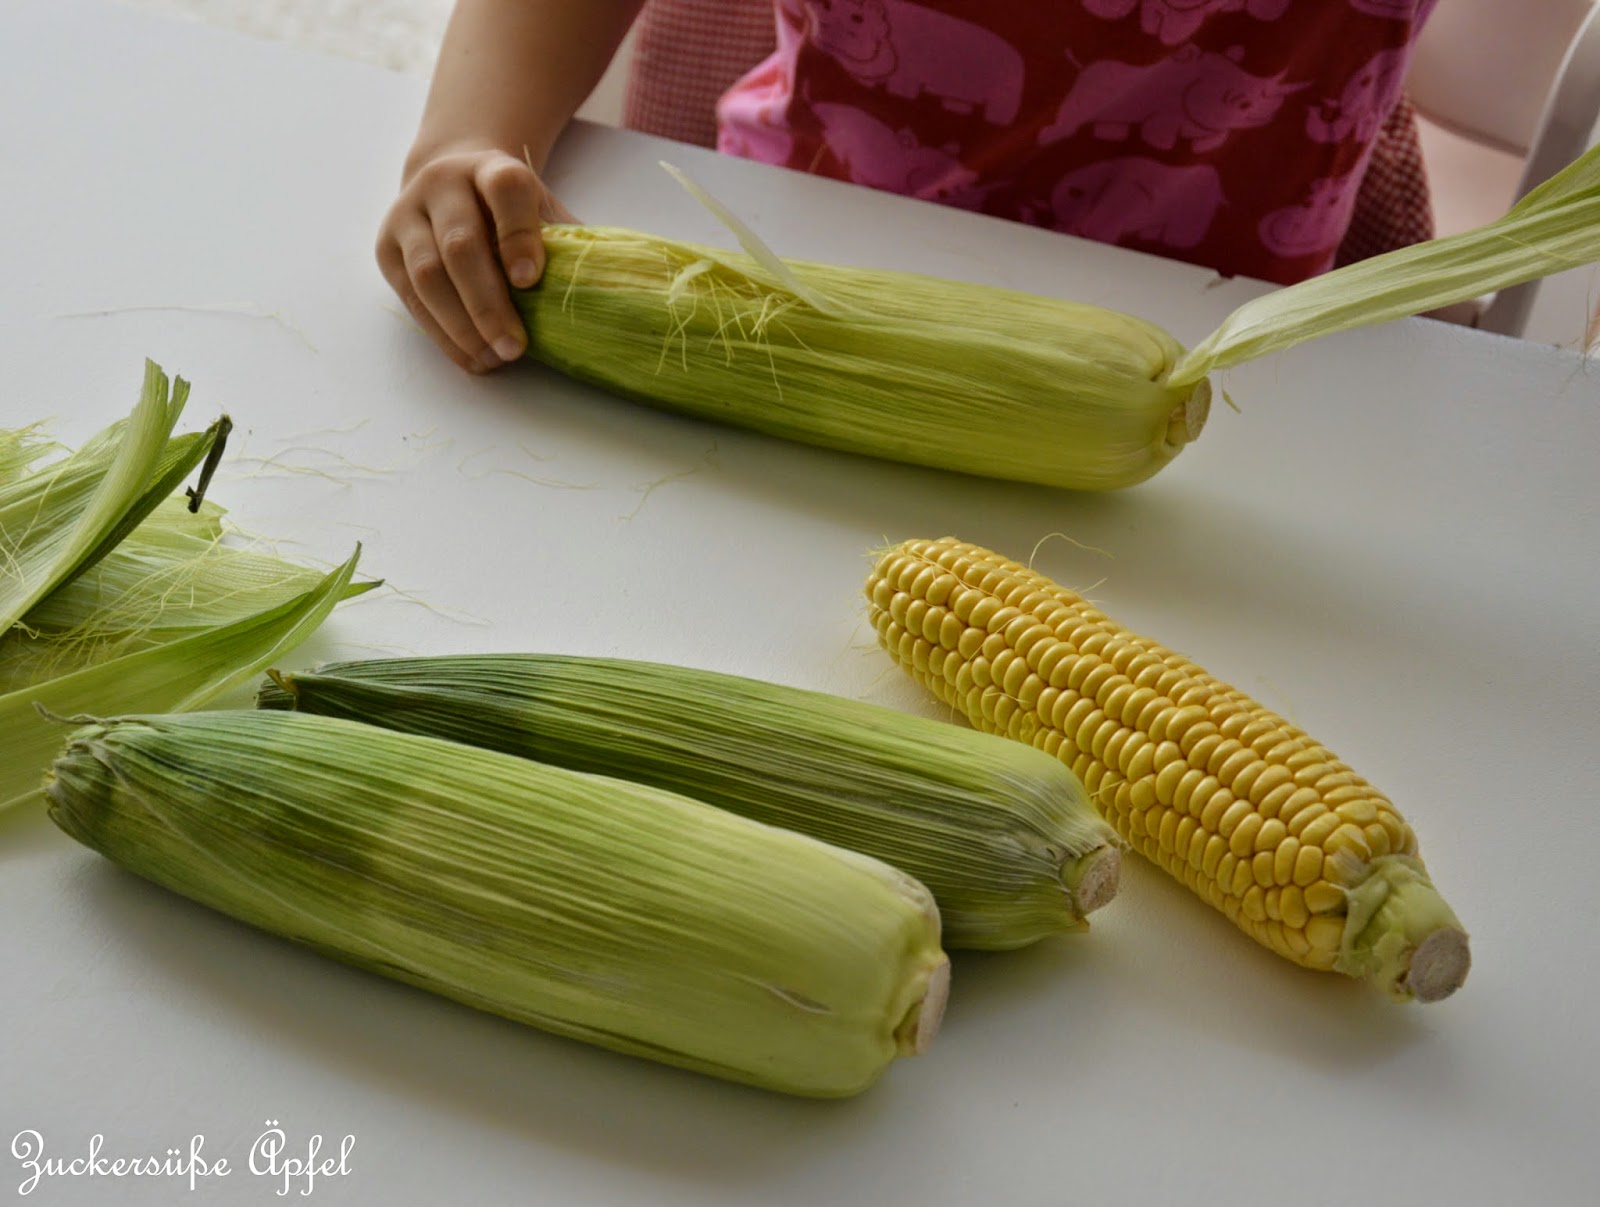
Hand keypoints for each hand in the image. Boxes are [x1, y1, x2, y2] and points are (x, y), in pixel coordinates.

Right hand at [376, 146, 575, 373]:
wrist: (450, 180)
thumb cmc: (509, 209)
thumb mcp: (541, 210)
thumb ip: (565, 242)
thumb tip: (611, 291)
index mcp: (491, 168)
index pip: (505, 192)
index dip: (519, 236)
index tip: (531, 281)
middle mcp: (442, 184)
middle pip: (461, 245)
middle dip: (489, 304)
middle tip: (515, 347)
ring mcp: (407, 214)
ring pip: (428, 275)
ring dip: (462, 326)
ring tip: (494, 359)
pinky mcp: (386, 248)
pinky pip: (411, 298)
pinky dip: (443, 334)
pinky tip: (471, 356)